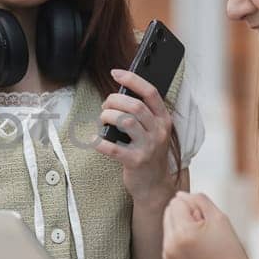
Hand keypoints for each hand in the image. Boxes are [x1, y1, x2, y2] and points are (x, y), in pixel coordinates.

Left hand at [96, 68, 177, 204]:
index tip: (116, 73)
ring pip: (125, 121)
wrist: (155, 185)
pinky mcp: (135, 161)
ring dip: (108, 116)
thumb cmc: (149, 153)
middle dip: (114, 101)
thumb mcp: (153, 131)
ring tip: (102, 120)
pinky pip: (113, 148)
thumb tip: (119, 94)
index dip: (132, 80)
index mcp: (164, 120)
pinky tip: (94, 139)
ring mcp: (148, 147)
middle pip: (135, 105)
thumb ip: (143, 114)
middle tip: (105, 106)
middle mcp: (159, 131)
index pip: (151, 92)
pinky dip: (99, 142)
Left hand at [160, 192, 257, 258]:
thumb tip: (180, 195)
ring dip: (181, 228)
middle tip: (204, 231)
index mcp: (182, 233)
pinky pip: (168, 243)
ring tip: (201, 242)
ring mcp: (166, 257)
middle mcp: (169, 246)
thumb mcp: (220, 218)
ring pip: (167, 227)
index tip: (206, 221)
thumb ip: (199, 200)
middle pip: (168, 213)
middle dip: (185, 215)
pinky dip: (179, 242)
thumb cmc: (229, 251)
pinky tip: (196, 252)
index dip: (194, 207)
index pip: (177, 202)